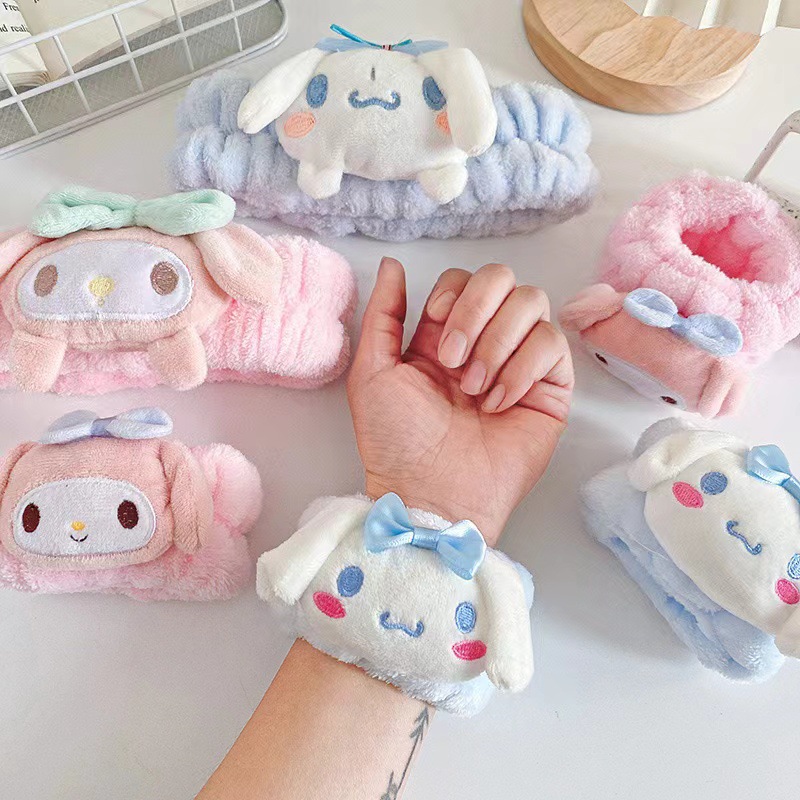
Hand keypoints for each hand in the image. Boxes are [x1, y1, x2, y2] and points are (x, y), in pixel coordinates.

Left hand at [347, 258, 573, 545]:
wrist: (430, 493)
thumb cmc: (396, 441)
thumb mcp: (372, 371)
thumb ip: (382, 312)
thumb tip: (392, 264)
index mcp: (442, 335)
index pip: (464, 279)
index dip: (454, 293)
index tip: (434, 324)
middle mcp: (483, 342)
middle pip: (503, 279)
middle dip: (477, 310)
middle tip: (453, 360)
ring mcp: (519, 363)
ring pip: (533, 303)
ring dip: (498, 341)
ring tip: (474, 388)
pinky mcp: (549, 388)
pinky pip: (552, 346)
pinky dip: (522, 369)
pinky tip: (498, 403)